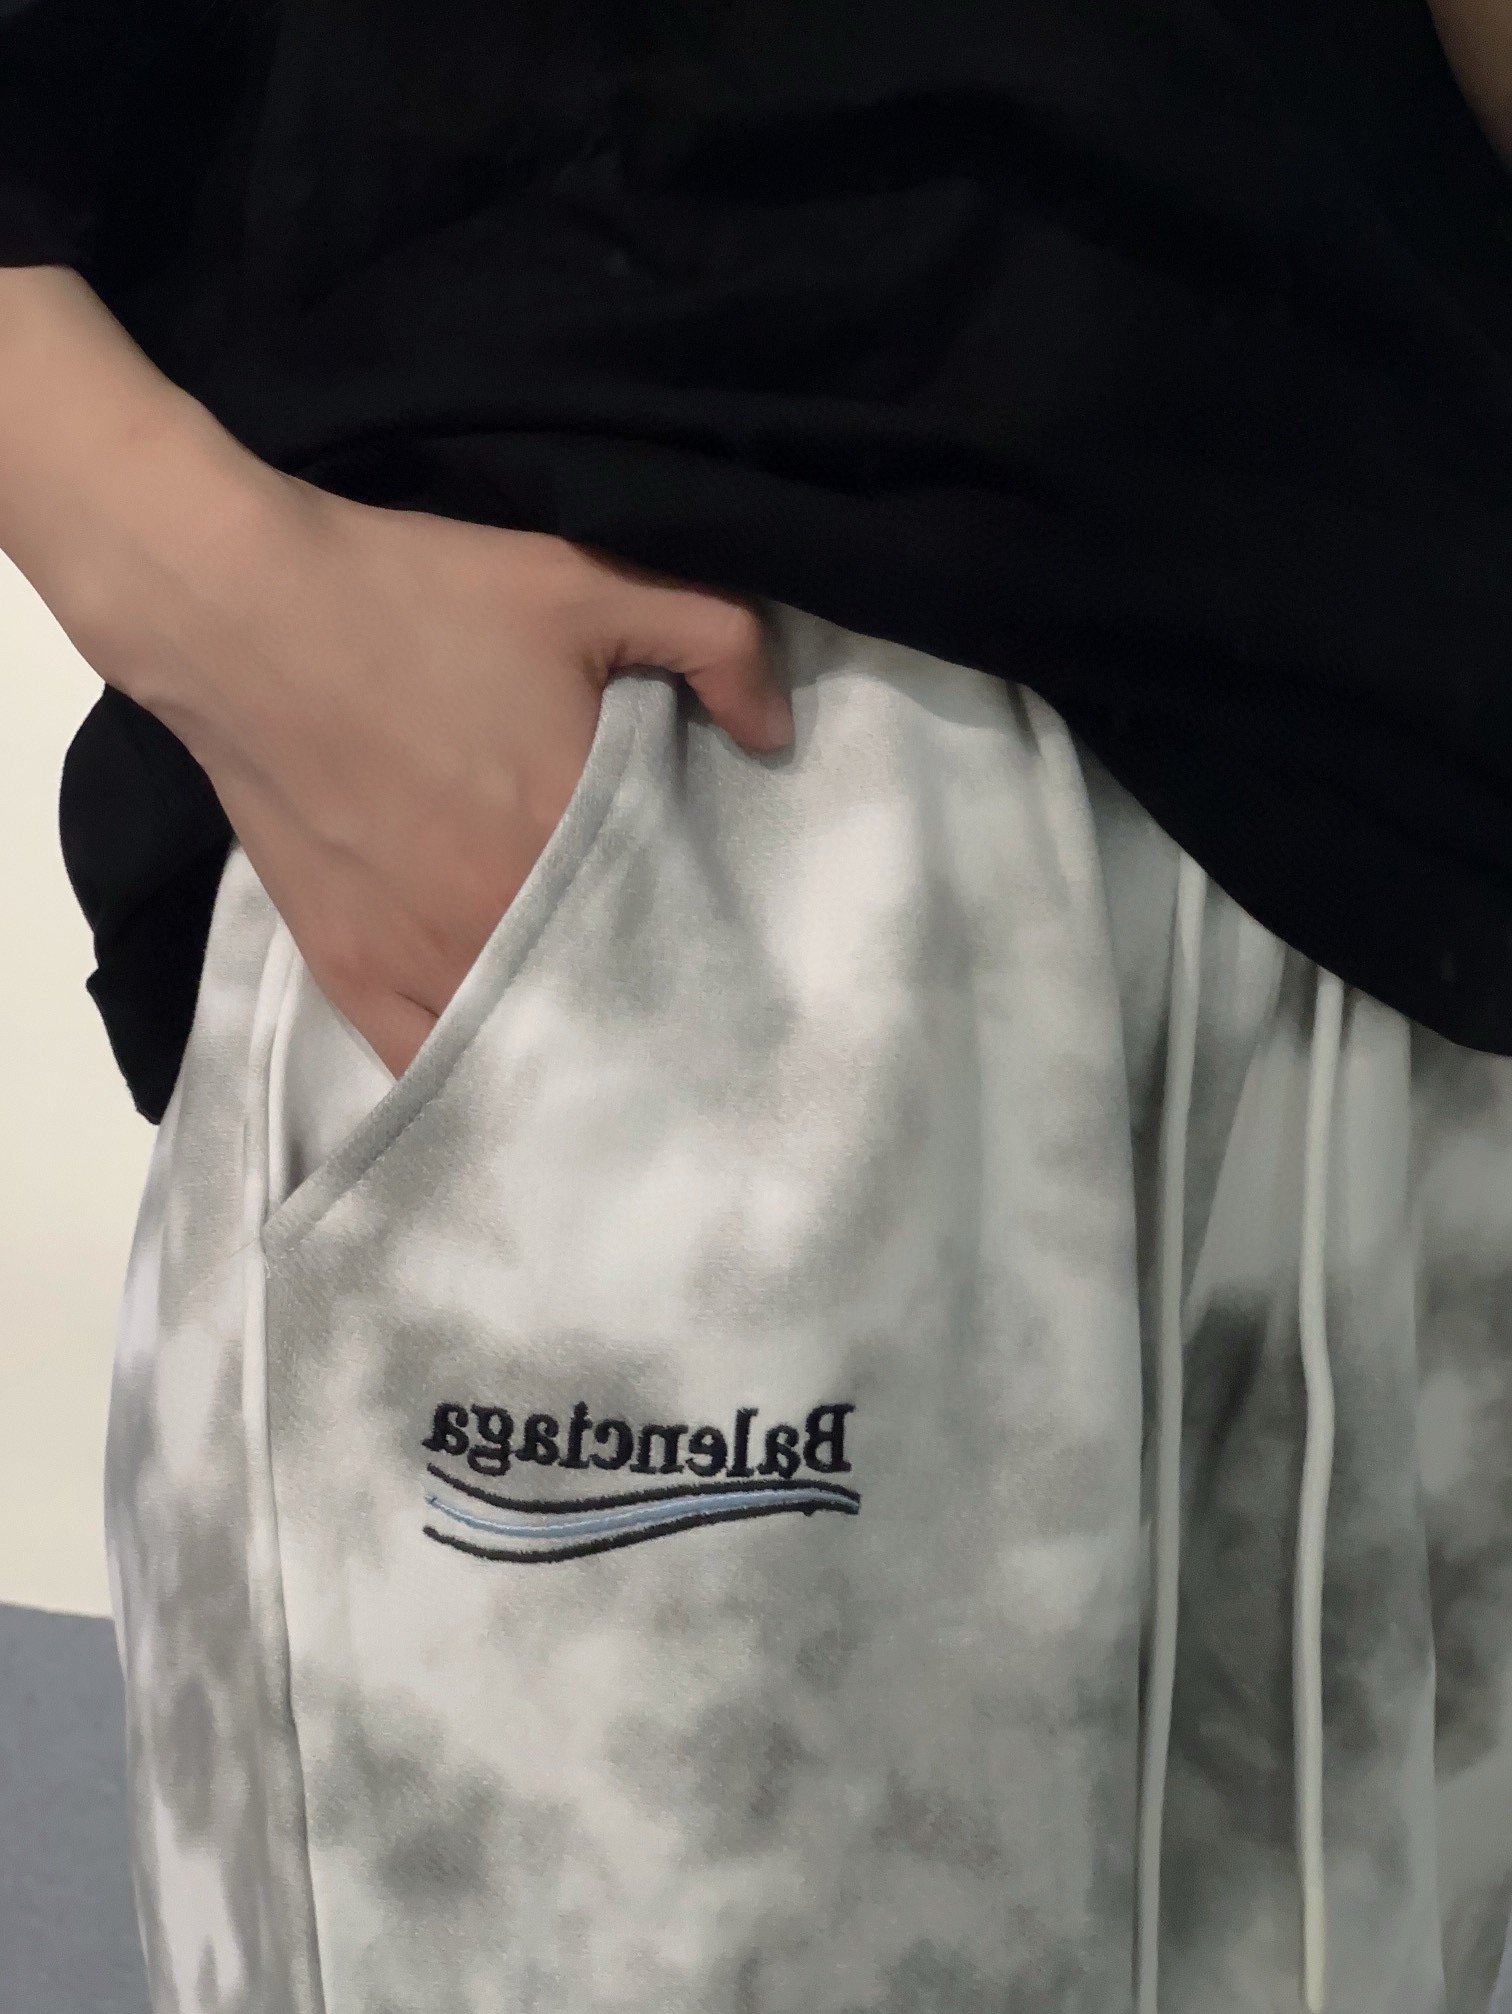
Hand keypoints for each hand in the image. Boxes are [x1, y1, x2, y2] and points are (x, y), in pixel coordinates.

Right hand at [80, 468, 791, 1076]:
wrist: (242, 612)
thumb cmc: (415, 598)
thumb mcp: (584, 581)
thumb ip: (714, 640)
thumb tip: (775, 731)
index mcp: (573, 842)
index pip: (678, 935)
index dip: (710, 946)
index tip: (739, 954)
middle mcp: (500, 925)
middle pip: (603, 1006)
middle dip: (646, 1009)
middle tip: (682, 1006)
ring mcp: (419, 961)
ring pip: (519, 1048)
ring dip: (562, 1046)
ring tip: (600, 1038)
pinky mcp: (347, 970)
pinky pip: (422, 1064)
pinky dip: (469, 1072)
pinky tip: (504, 1069)